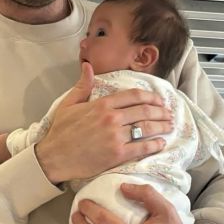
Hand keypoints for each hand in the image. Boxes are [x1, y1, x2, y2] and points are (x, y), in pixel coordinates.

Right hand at [36, 63, 172, 183]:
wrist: (54, 157)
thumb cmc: (60, 131)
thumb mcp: (69, 103)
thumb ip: (82, 85)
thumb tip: (88, 66)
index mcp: (102, 104)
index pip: (134, 96)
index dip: (151, 97)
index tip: (159, 100)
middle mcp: (112, 118)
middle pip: (145, 110)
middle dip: (161, 111)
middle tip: (169, 113)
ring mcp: (116, 136)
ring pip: (146, 128)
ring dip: (162, 126)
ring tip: (169, 126)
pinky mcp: (117, 154)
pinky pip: (142, 147)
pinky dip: (154, 145)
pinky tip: (161, 143)